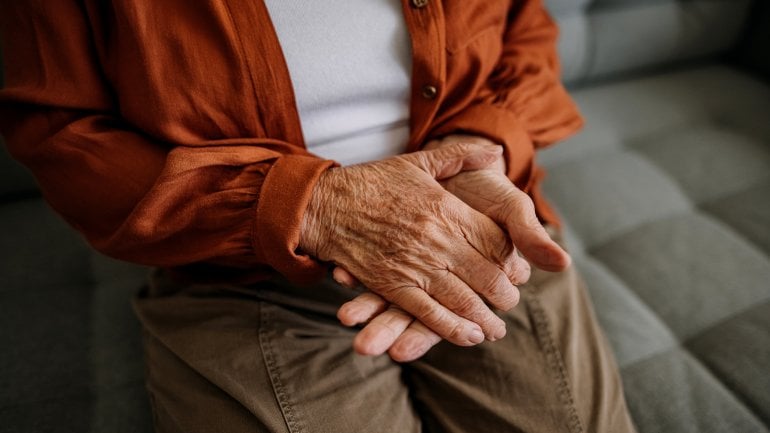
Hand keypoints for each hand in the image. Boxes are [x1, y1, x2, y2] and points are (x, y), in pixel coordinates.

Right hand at [300, 143, 520, 345]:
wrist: (325, 203)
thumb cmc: (373, 181)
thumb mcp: (419, 161)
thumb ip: (460, 156)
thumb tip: (495, 152)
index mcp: (446, 209)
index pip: (496, 242)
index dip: (512, 259)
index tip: (517, 270)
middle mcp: (436, 240)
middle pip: (487, 276)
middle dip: (504, 295)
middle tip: (510, 303)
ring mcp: (414, 265)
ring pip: (463, 300)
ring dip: (485, 319)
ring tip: (496, 329)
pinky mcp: (392, 285)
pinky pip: (429, 314)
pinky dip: (452, 329)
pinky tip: (469, 337)